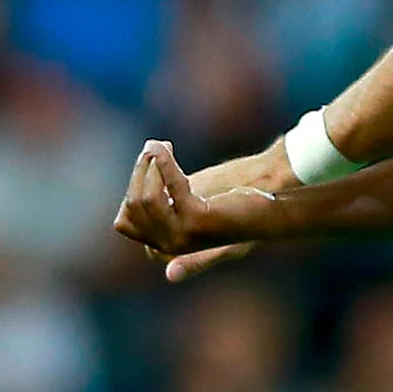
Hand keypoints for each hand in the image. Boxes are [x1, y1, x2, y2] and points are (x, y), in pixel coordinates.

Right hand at [112, 141, 279, 282]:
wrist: (268, 211)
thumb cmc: (232, 206)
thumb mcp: (190, 208)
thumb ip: (162, 206)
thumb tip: (124, 209)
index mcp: (165, 244)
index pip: (124, 222)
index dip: (131, 190)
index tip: (147, 165)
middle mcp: (169, 246)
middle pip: (132, 208)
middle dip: (139, 172)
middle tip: (154, 148)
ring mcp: (182, 236)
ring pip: (146, 199)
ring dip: (150, 166)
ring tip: (160, 146)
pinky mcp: (197, 220)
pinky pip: (169, 187)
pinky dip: (164, 164)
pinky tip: (166, 147)